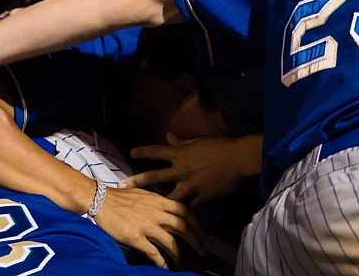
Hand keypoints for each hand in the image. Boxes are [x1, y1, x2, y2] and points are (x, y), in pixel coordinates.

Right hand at [93, 186, 205, 268]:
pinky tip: (165, 268)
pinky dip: (162, 262)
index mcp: (158, 200)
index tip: (204, 233)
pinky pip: (153, 253)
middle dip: (196, 241)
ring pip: (170, 243)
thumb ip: (157, 202)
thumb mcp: (142, 193)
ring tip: (183, 264)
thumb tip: (167, 210)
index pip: (185, 210)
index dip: (197, 223)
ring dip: (179, 256)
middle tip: (202, 251)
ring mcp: (146, 225)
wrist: (99, 199)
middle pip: (183, 227)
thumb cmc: (118, 197)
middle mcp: (155, 212)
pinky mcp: (136, 237)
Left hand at [122, 132, 261, 207]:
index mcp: (181, 154)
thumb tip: (168, 136)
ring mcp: (191, 185)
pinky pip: (189, 208)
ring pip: (169, 197)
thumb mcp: (198, 141)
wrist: (238, 159)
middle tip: (121, 186)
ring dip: (156, 204)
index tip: (131, 153)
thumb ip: (181, 142)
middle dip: (136, 181)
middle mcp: (182, 170)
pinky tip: (174, 223)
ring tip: (144, 212)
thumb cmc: (219, 146)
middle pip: (154, 176)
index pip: (157, 151)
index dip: (143, 152)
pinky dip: (182, 215)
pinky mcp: (202, 197)